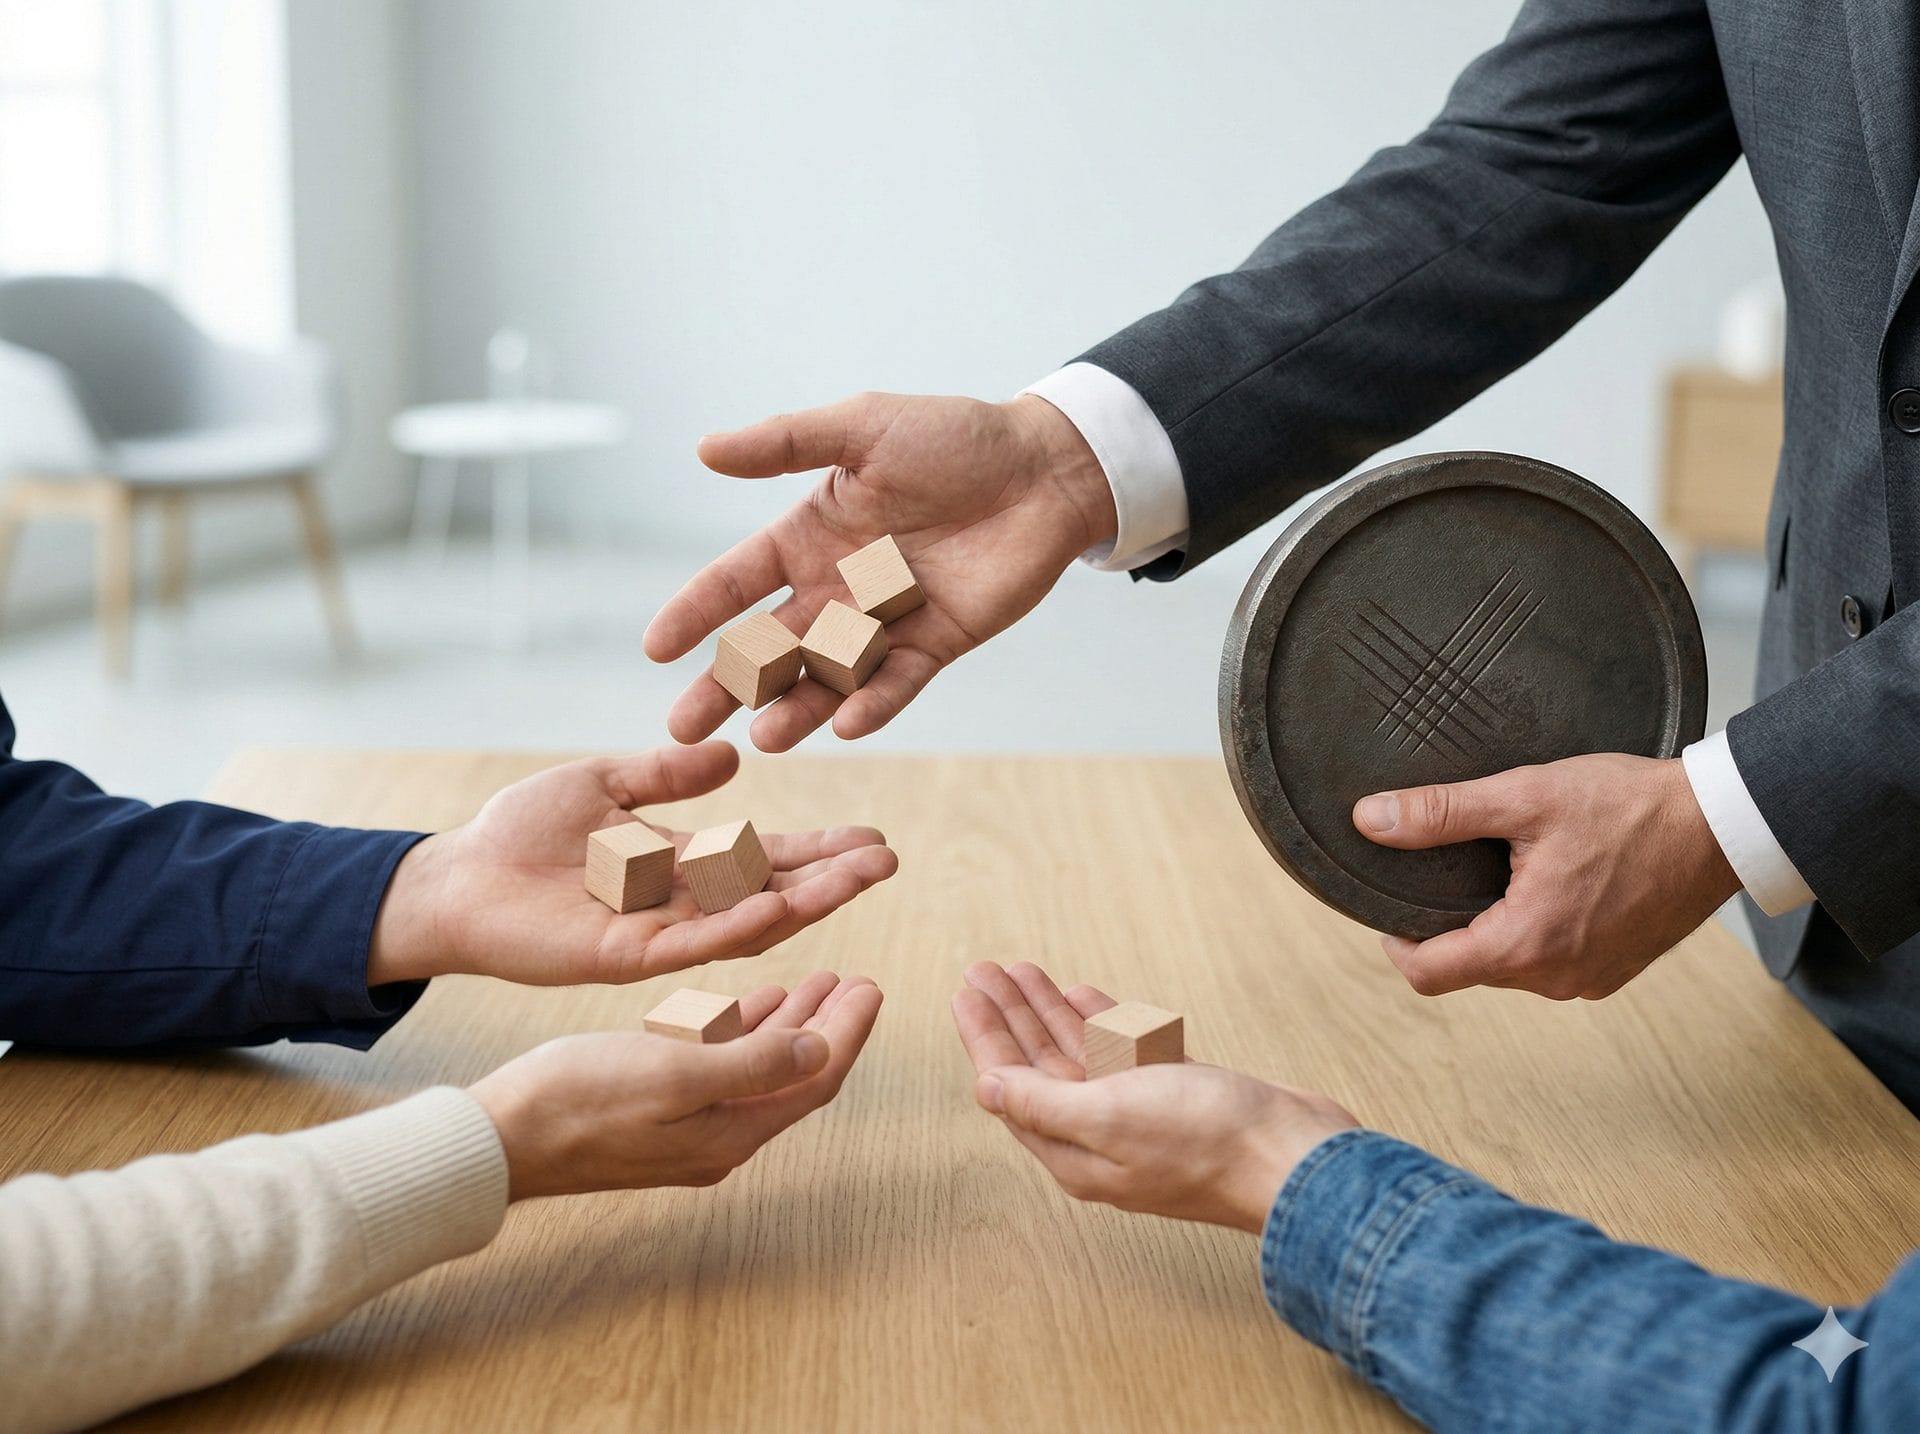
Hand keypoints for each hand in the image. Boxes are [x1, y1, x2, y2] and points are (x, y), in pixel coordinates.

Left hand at [367, 744, 896, 985]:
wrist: (457, 877)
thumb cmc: (522, 831)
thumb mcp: (605, 783)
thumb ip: (666, 773)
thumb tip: (732, 758)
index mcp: (684, 863)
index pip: (768, 858)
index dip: (819, 850)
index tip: (872, 839)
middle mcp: (684, 904)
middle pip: (775, 893)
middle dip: (832, 878)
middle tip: (888, 861)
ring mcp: (660, 935)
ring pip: (748, 923)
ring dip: (805, 902)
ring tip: (857, 880)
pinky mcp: (627, 957)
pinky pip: (695, 945)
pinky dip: (739, 925)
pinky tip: (779, 907)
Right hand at [469, 970, 882, 1199]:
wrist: (500, 1138)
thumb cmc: (578, 1100)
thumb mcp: (672, 1072)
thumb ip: (752, 1063)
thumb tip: (821, 1049)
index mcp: (730, 1131)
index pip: (814, 1078)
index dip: (849, 1032)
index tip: (874, 986)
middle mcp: (717, 1135)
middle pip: (794, 1073)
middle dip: (829, 1025)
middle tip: (858, 980)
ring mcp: (685, 1126)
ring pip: (758, 1067)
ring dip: (789, 1023)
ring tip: (818, 981)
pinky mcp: (655, 1111)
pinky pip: (716, 1066)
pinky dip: (740, 1030)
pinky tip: (747, 1003)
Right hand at [643, 391, 1115, 751]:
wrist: (1044, 468)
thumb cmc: (954, 437)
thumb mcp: (863, 428)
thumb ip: (786, 443)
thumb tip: (704, 450)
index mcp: (808, 536)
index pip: (736, 582)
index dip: (696, 613)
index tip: (655, 649)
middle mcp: (836, 587)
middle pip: (768, 647)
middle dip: (726, 687)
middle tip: (684, 728)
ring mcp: (883, 621)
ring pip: (826, 677)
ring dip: (796, 709)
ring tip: (765, 740)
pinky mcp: (934, 643)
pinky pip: (896, 683)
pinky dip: (873, 704)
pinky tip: (847, 725)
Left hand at [950, 961, 1354, 1233]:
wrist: (1299, 1155)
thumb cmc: (1210, 1140)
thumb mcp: (1110, 1116)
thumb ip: (1043, 1101)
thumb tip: (985, 1088)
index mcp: (1077, 1152)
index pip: (1011, 1087)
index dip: (985, 1037)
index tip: (964, 992)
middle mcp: (1103, 1136)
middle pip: (1039, 1067)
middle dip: (1009, 1017)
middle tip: (983, 970)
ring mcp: (1143, 1116)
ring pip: (1080, 1055)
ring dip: (1049, 1011)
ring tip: (1022, 970)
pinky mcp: (1179, 1095)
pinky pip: (1125, 1053)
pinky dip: (1102, 1021)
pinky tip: (1083, 995)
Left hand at [1353, 752, 1739, 999]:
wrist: (1724, 823)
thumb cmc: (1630, 806)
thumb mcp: (1524, 797)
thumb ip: (1441, 813)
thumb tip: (1370, 820)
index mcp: (1528, 945)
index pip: (1427, 975)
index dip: (1395, 942)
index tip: (1389, 904)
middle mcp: (1558, 979)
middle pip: (1468, 969)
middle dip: (1448, 925)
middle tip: (1445, 871)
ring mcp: (1592, 980)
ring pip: (1511, 967)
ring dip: (1495, 926)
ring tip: (1501, 870)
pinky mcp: (1616, 970)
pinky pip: (1552, 962)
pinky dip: (1537, 930)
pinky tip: (1547, 883)